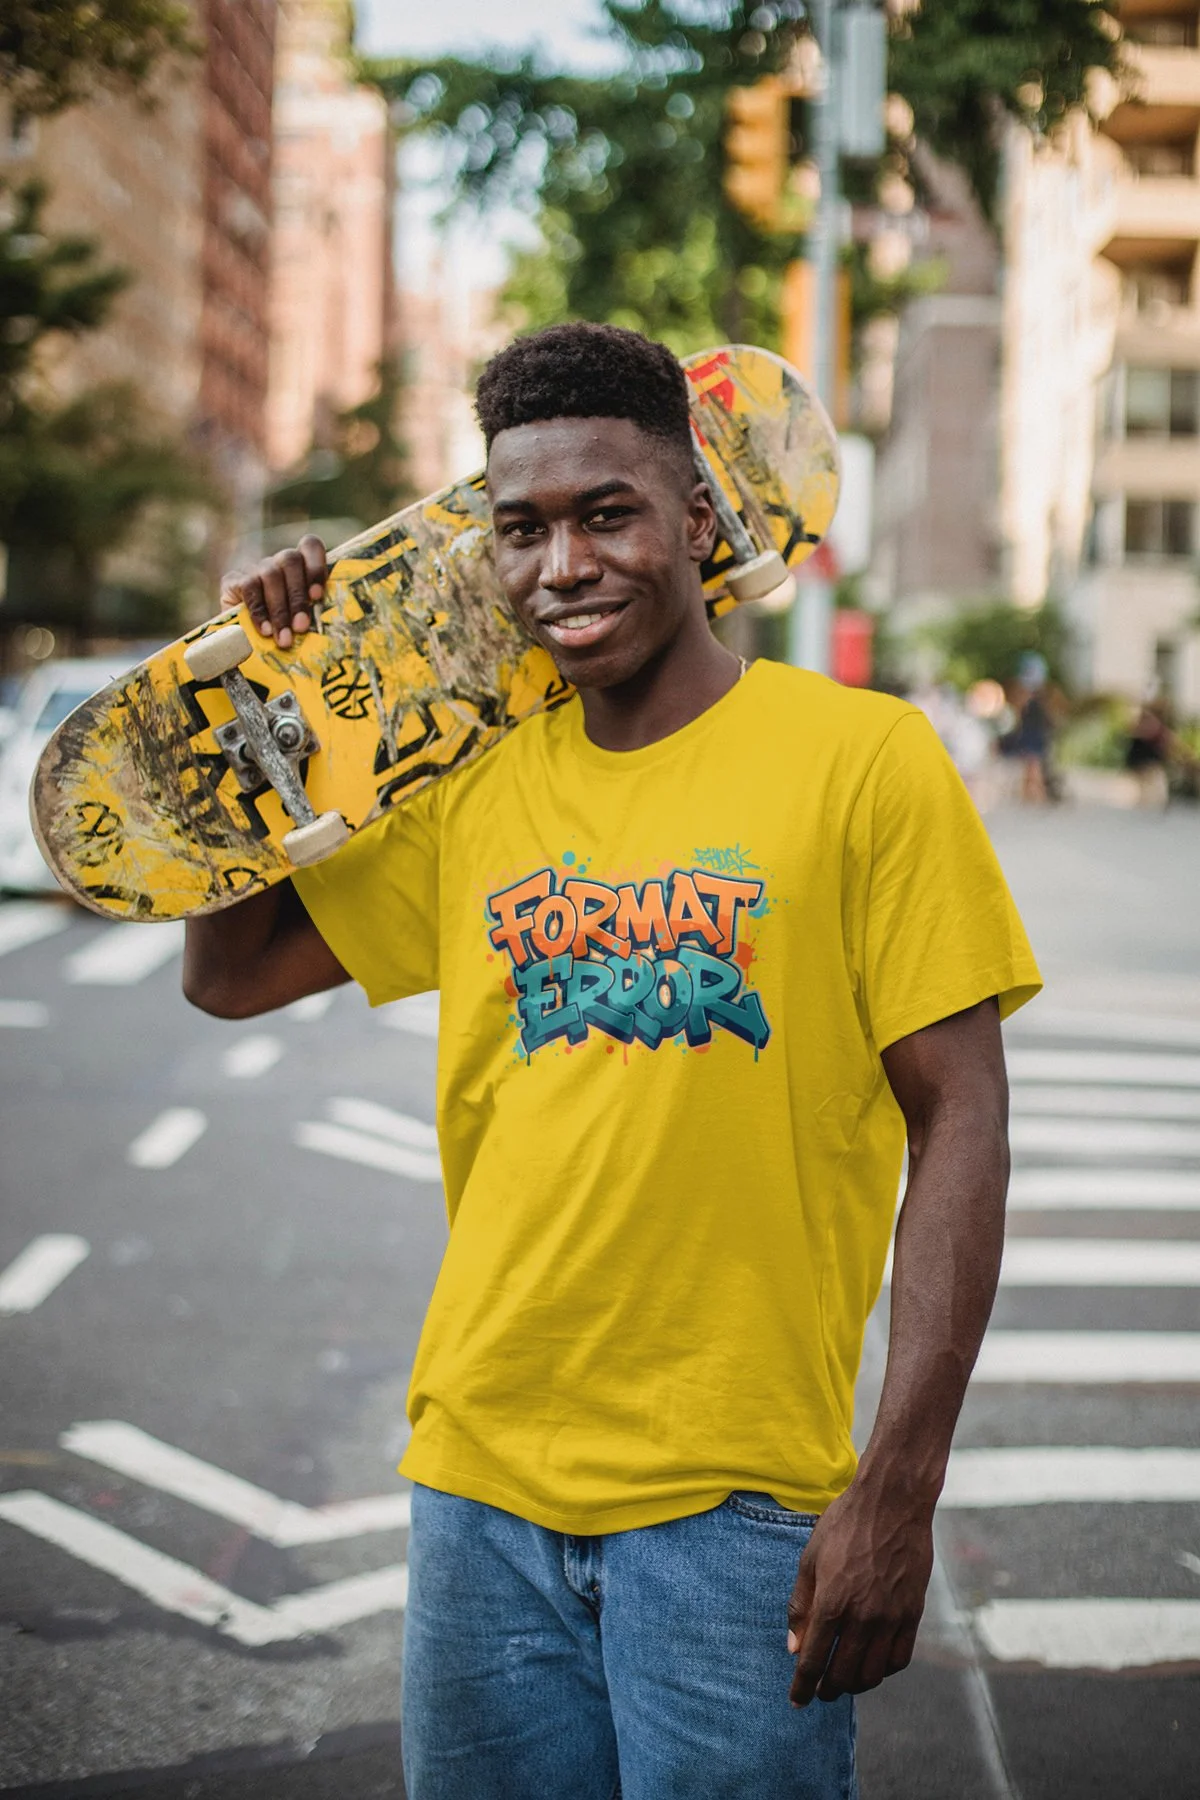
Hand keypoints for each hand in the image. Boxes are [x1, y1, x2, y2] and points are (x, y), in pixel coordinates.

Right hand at [221, 535, 327, 649]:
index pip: (310, 546)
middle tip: (301, 626)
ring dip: (280, 609)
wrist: (241, 640)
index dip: (315, 567)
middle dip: (298, 596)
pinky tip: (266, 631)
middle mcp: (279, 562)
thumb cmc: (283, 630)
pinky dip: (259, 612)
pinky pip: (249, 589)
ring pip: (272, 575)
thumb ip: (314, 615)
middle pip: (291, 561)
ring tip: (284, 638)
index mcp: (301, 566)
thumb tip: (331, 628)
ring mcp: (256, 568)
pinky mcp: (234, 580)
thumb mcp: (300, 621)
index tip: (317, 595)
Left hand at [786, 1476, 932, 1705]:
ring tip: (844, 1679)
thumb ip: (801, 1605)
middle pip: (843, 1675)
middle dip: (827, 1689)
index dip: (802, 1686)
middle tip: (819, 1689)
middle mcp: (863, 1617)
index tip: (797, 1701)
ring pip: (873, 1674)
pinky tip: (873, 1663)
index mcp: (832, 1602)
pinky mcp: (912, 1613)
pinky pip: (900, 1658)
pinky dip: (884, 1670)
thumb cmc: (845, 1524)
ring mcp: (891, 1617)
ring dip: (855, 1684)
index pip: (814, 1661)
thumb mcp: (810, 1558)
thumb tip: (794, 1647)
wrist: (892, 1502)